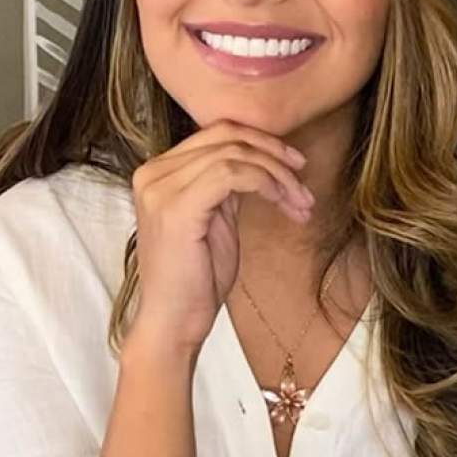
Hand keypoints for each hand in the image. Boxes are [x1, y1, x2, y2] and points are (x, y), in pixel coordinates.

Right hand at [127, 118, 313, 352]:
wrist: (173, 323)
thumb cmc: (195, 279)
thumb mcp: (215, 220)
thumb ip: (225, 187)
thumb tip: (258, 162)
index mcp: (158, 173)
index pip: (215, 133)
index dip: (261, 142)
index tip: (294, 165)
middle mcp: (153, 174)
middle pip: (226, 135)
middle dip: (274, 154)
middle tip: (303, 178)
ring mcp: (161, 189)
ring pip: (234, 154)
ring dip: (277, 174)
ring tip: (299, 202)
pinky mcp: (176, 208)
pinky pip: (232, 173)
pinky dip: (265, 182)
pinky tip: (281, 202)